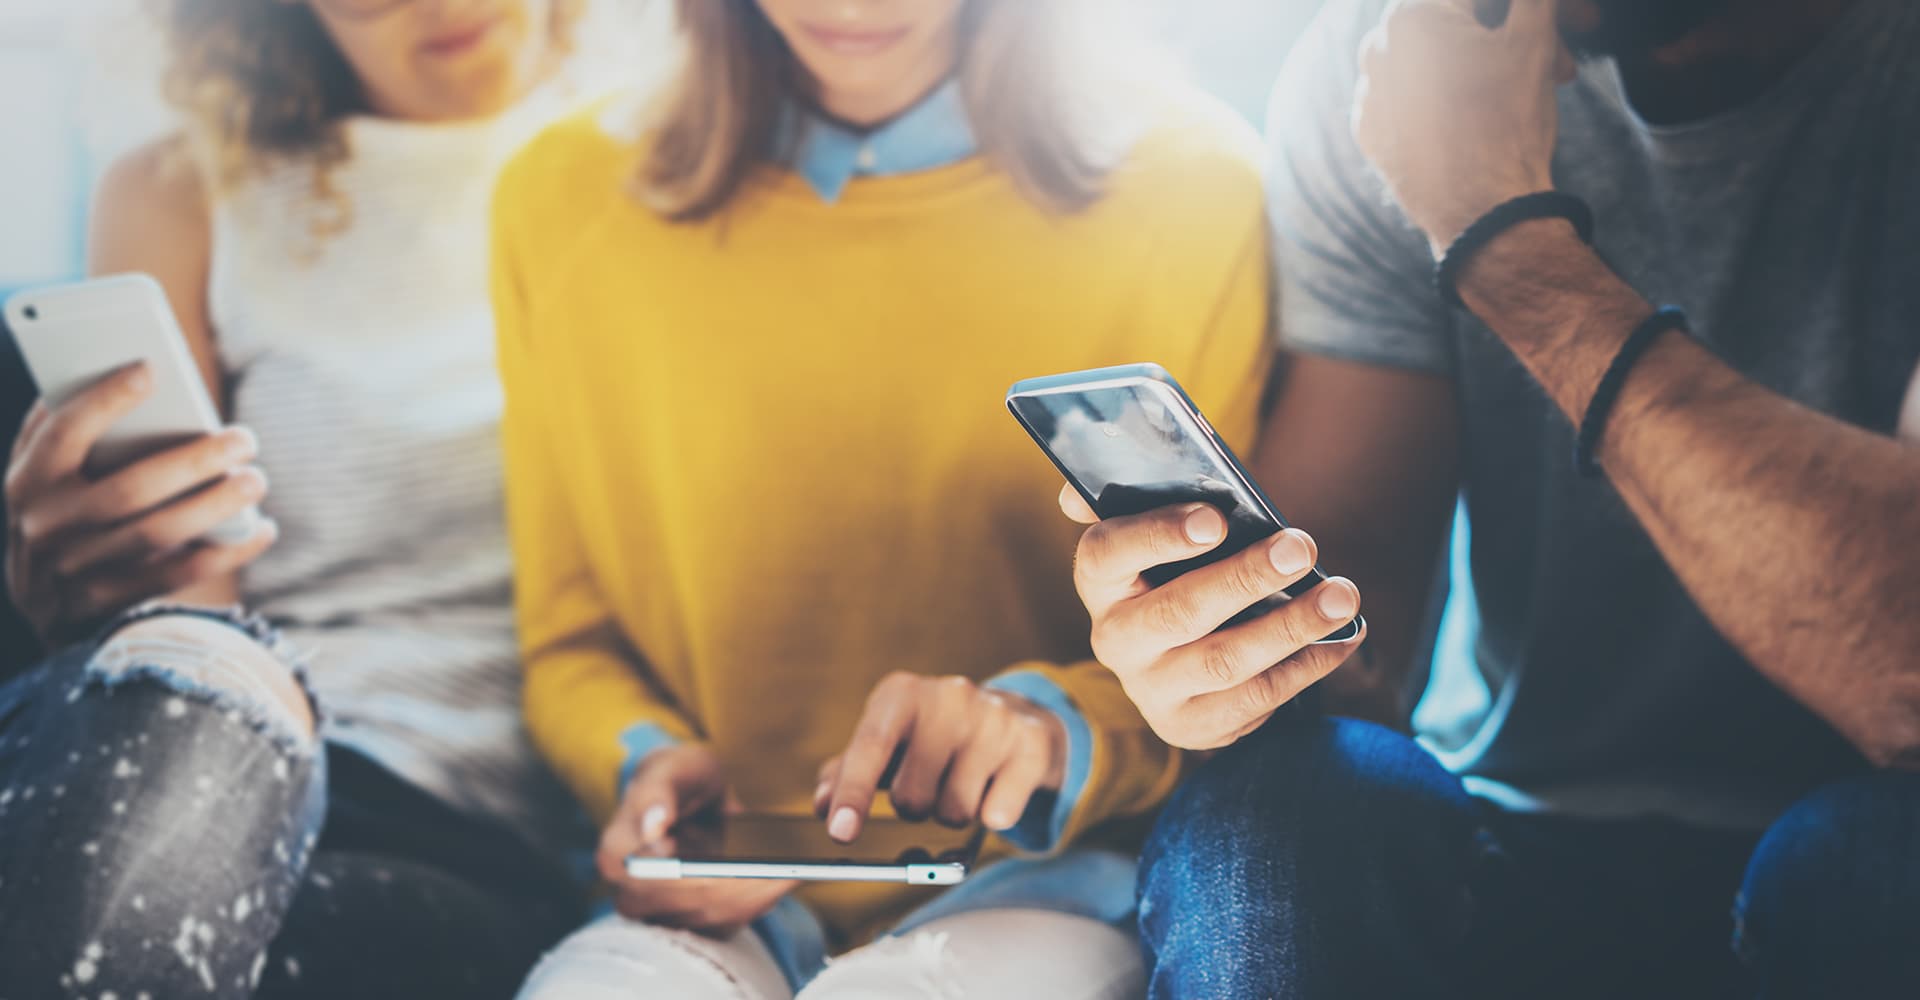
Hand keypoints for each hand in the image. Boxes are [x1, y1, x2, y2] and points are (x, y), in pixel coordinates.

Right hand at [4, 363, 275, 643]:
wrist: (39, 599)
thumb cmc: (61, 508)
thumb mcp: (46, 471)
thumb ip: (71, 430)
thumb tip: (134, 375)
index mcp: (27, 480)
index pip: (62, 433)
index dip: (104, 400)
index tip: (150, 369)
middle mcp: (47, 525)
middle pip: (129, 490)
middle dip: (192, 462)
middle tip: (244, 439)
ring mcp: (76, 568)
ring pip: (156, 534)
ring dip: (215, 505)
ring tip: (257, 479)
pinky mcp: (109, 601)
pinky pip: (178, 575)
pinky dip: (227, 551)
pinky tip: (263, 528)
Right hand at [597, 743, 795, 936]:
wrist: (686, 793)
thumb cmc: (676, 777)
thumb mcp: (669, 770)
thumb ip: (657, 794)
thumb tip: (653, 827)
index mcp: (617, 857)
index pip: (661, 882)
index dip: (702, 881)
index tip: (746, 870)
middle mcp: (632, 894)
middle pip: (691, 908)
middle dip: (741, 892)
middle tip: (786, 874)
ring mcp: (660, 913)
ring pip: (712, 921)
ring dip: (754, 902)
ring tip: (791, 877)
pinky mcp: (690, 919)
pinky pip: (725, 924)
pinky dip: (756, 906)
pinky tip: (784, 883)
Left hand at [816, 672, 1067, 841]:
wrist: (1011, 718)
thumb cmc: (931, 737)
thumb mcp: (887, 742)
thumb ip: (847, 771)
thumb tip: (824, 804)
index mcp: (901, 694)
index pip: (871, 745)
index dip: (854, 792)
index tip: (841, 832)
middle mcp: (949, 696)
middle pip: (912, 796)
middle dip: (913, 807)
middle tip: (927, 786)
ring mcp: (994, 717)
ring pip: (955, 811)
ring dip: (952, 813)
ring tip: (961, 784)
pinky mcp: (1030, 743)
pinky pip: (999, 813)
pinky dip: (993, 816)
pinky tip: (995, 791)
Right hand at [1060, 485, 1365, 750]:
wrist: (1174, 664)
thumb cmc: (1177, 574)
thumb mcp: (1156, 536)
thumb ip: (1137, 501)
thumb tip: (1081, 491)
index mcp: (1100, 580)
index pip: (1109, 553)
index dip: (1159, 536)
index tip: (1216, 519)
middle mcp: (1115, 639)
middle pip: (1179, 610)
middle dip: (1245, 578)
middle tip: (1301, 548)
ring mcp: (1151, 688)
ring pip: (1225, 661)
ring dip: (1290, 627)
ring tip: (1342, 597)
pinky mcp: (1189, 725)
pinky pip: (1255, 699)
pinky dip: (1305, 666)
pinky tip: (1341, 638)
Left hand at [1351, 0, 1576, 254]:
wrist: (1481, 213)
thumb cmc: (1508, 124)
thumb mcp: (1533, 41)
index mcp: (1411, 15)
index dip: (1536, 8)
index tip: (1577, 25)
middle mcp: (1377, 49)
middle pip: (1461, 26)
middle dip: (1516, 38)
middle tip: (1561, 67)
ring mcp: (1368, 93)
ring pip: (1438, 62)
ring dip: (1487, 68)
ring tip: (1526, 95)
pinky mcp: (1371, 133)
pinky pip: (1413, 99)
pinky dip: (1448, 100)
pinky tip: (1481, 120)